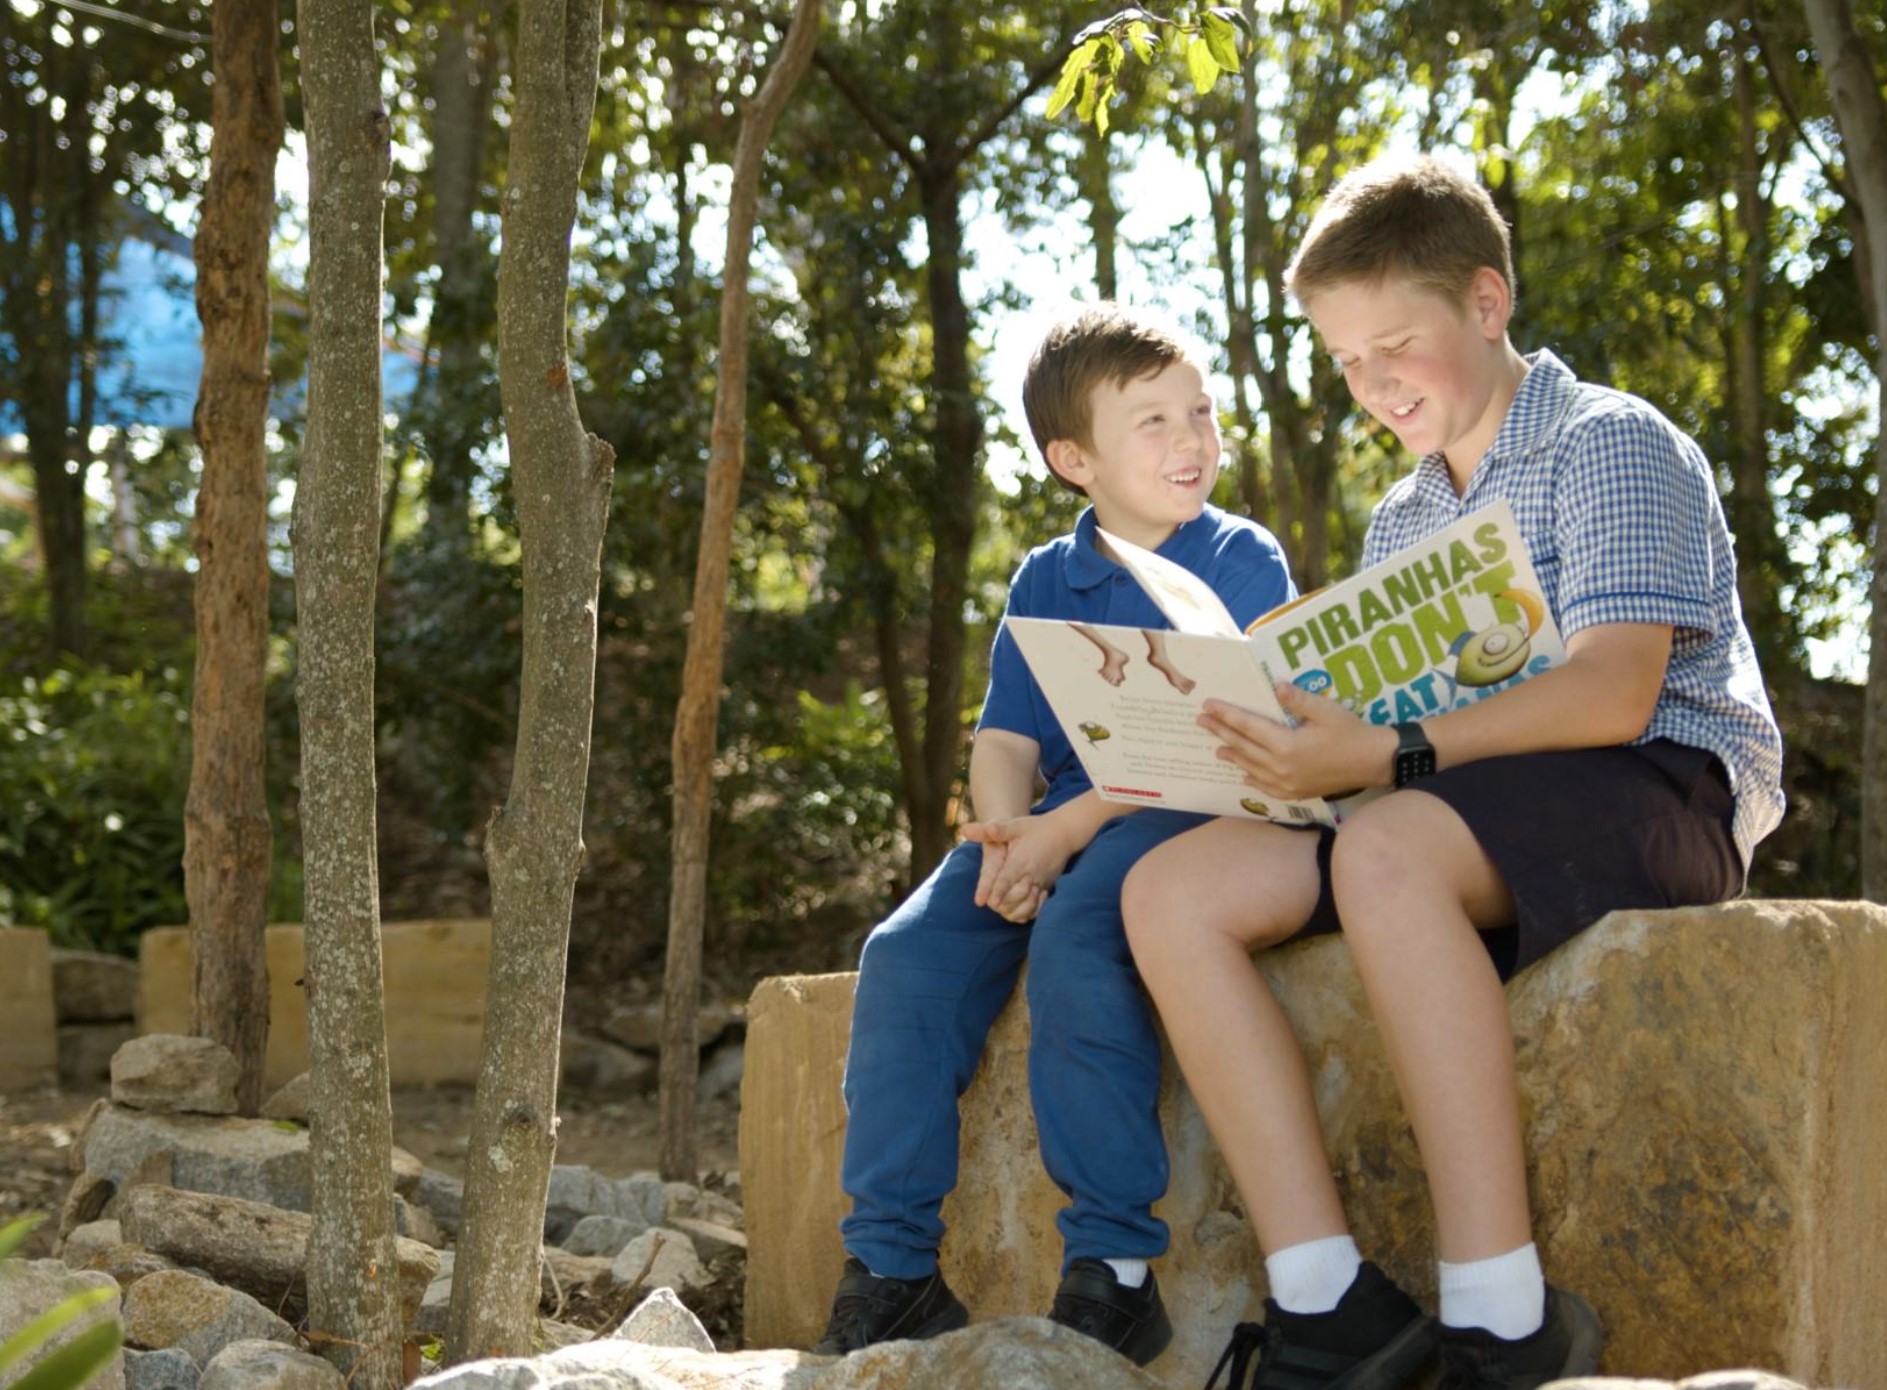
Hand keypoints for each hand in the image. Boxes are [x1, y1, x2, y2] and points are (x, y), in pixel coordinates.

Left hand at [960, 813, 1077, 922]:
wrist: (1065, 832)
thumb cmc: (1036, 828)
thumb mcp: (1016, 825)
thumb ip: (995, 830)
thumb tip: (967, 828)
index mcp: (1021, 860)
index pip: (1007, 879)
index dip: (998, 891)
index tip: (988, 902)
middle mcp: (1032, 874)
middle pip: (1017, 895)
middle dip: (1003, 903)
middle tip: (991, 906)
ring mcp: (1042, 882)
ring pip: (1029, 904)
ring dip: (1015, 910)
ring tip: (1002, 912)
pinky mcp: (1047, 887)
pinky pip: (1039, 906)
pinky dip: (1029, 912)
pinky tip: (1018, 914)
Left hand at [1199, 683, 1398, 801]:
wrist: (1373, 762)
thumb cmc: (1350, 732)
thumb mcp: (1326, 710)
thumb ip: (1298, 700)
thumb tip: (1275, 686)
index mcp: (1286, 745)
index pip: (1248, 727)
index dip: (1226, 715)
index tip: (1208, 705)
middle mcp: (1281, 767)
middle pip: (1243, 747)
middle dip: (1221, 732)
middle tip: (1201, 721)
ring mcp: (1287, 784)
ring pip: (1251, 768)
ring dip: (1232, 756)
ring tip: (1216, 747)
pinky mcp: (1296, 793)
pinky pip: (1266, 788)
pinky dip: (1252, 779)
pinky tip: (1244, 774)